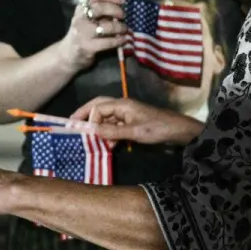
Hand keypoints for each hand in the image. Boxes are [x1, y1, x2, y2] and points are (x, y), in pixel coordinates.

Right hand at [60, 0, 129, 71]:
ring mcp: (82, 33)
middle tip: (123, 15)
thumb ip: (101, 12)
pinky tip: (123, 40)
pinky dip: (118, 40)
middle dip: (115, 10)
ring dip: (119, 27)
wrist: (68, 54)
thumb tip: (121, 8)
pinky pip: (107, 42)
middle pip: (99, 8)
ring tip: (125, 29)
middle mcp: (80, 18)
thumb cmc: (83, 34)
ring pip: (105, 26)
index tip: (122, 0)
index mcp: (81, 8)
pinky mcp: (87, 47)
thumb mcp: (87, 19)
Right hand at [73, 96, 204, 146]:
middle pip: (99, 107)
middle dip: (86, 116)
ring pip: (107, 119)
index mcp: (122, 104)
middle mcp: (122, 107)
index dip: (89, 118)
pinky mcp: (132, 123)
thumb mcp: (134, 132)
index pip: (98, 107)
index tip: (83, 132)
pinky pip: (116, 126)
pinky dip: (110, 134)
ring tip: (94, 141)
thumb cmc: (157, 128)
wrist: (178, 132)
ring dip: (100, 129)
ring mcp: (127, 115)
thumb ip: (112, 131)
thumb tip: (92, 131)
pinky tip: (110, 145)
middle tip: (72, 125)